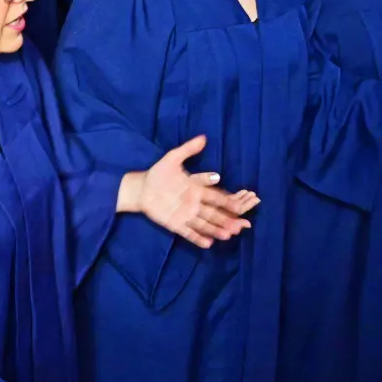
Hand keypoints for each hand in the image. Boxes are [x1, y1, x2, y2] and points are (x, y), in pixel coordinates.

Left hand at [120, 135, 258, 248]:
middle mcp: (195, 204)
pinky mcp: (175, 224)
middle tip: (239, 226)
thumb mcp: (172, 158)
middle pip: (214, 213)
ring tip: (227, 235)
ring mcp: (186, 215)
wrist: (140, 188)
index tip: (240, 206)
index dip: (228, 201)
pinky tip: (208, 244)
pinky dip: (198, 238)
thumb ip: (187, 150)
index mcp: (197, 188)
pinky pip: (188, 233)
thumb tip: (204, 138)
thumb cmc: (158, 173)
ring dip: (216, 230)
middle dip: (226, 219)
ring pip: (204, 224)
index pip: (216, 196)